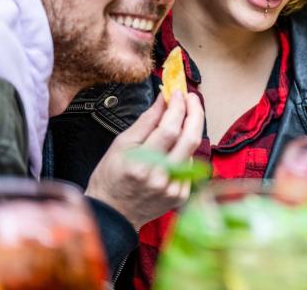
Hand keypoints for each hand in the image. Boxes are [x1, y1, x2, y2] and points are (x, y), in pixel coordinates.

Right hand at [85, 90, 203, 227]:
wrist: (112, 213)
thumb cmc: (111, 177)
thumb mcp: (121, 144)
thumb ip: (146, 121)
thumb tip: (164, 99)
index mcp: (141, 164)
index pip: (170, 129)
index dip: (178, 107)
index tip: (179, 93)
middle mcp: (160, 178)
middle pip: (190, 139)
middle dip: (195, 113)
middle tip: (192, 98)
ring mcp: (172, 189)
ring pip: (192, 150)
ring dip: (189, 132)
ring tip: (179, 122)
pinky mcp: (180, 195)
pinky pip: (190, 165)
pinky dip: (184, 152)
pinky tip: (173, 149)